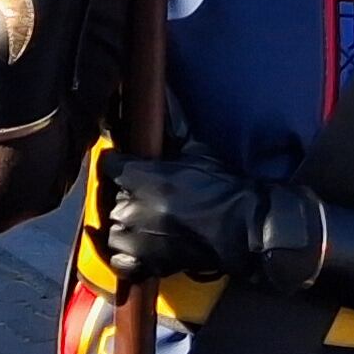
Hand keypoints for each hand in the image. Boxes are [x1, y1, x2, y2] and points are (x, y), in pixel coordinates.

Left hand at [100, 137, 301, 288]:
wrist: (244, 226)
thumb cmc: (221, 185)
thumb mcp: (195, 149)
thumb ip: (172, 123)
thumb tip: (161, 89)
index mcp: (142, 177)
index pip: (109, 165)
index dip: (116, 163)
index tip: (125, 164)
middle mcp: (134, 207)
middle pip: (110, 196)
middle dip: (123, 193)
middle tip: (142, 194)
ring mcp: (139, 240)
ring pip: (113, 228)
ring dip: (123, 224)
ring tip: (142, 219)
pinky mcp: (150, 264)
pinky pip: (120, 262)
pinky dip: (122, 256)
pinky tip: (132, 247)